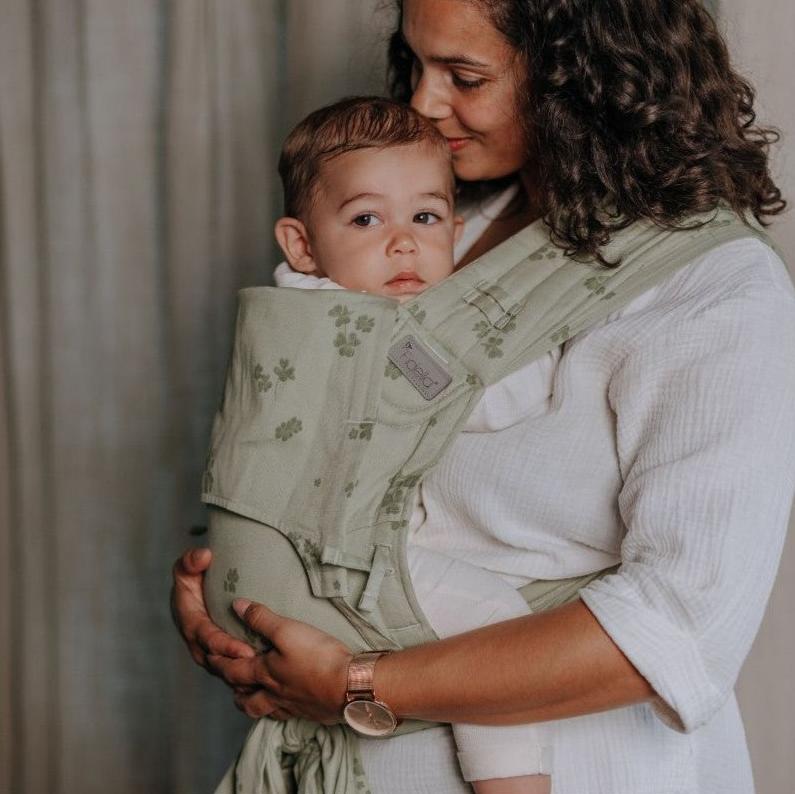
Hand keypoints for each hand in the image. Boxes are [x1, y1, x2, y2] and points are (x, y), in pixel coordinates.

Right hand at [171, 548, 256, 675]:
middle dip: (238, 665)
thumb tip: (204, 556)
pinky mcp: (220, 654)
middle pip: (218, 659)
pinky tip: (266, 677)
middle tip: (263, 668)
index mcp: (189, 622)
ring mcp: (208, 650)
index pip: (207, 638)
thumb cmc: (193, 576)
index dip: (225, 646)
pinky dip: (246, 675)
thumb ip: (191, 561)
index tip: (245, 650)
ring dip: (243, 674)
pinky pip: (232, 669)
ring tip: (267, 676)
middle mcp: (197, 641)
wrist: (198, 587)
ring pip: (225, 669)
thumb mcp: (188, 566)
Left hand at [209, 599, 353, 723]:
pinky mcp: (310, 711)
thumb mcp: (287, 630)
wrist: (349, 686)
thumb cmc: (317, 657)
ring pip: (263, 710)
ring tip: (249, 698)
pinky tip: (286, 705)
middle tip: (227, 681)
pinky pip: (286, 715)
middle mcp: (273, 694)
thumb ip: (261, 618)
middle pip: (245, 697)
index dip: (219, 663)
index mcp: (264, 674)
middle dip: (233, 688)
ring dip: (252, 704)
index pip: (233, 670)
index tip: (208, 657)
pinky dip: (278, 710)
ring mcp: (292, 705)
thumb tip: (236, 606)